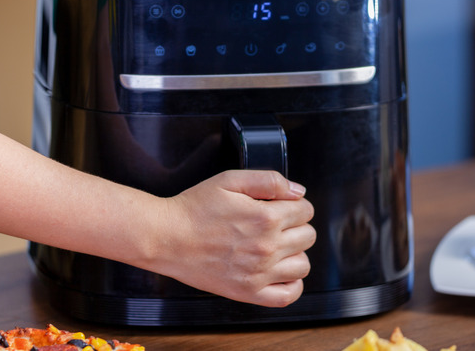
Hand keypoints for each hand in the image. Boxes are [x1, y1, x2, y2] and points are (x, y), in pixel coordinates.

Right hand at [151, 170, 315, 306]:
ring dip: (295, 253)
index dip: (294, 204)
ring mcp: (259, 272)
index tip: (280, 206)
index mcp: (265, 217)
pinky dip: (292, 284)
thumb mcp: (229, 180)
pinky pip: (288, 295)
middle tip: (274, 224)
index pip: (306, 210)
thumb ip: (268, 181)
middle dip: (296, 226)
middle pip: (308, 236)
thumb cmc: (193, 208)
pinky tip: (279, 272)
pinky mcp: (248, 292)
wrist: (165, 237)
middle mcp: (267, 247)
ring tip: (275, 247)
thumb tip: (298, 192)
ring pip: (303, 265)